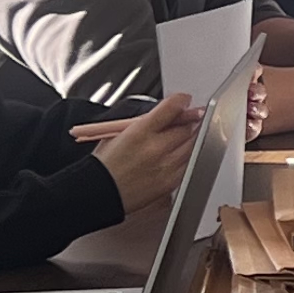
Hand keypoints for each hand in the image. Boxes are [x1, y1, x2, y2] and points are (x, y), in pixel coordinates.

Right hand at [77, 95, 207, 215]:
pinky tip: (180, 155)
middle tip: (188, 118)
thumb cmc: (107, 163)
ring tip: (184, 136)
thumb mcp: (119, 132)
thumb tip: (168, 112)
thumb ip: (144, 121)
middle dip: (189, 121)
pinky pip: (189, 165)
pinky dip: (188, 158)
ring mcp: (165, 166)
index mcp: (140, 131)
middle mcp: (155, 148)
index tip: (184, 100)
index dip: (181, 101)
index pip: (171, 108)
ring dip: (191, 138)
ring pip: (192, 146)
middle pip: (187, 127)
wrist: (101, 192)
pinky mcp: (170, 182)